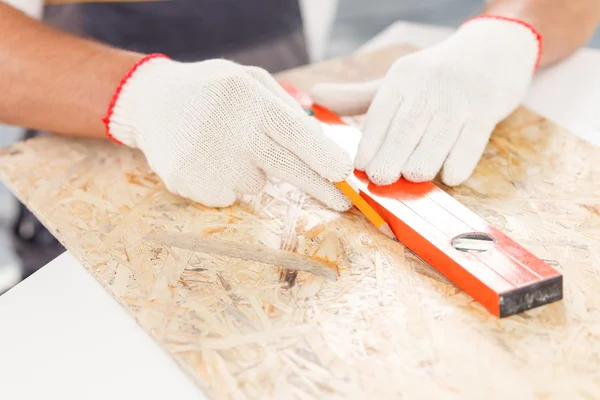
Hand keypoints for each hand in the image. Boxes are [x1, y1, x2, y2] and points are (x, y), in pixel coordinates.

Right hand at [104, 56, 352, 210]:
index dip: (324, 159)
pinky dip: (226, 183)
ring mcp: (207, 162)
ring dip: (251, 171)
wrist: (151, 102)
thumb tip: (320, 140)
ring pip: (255, 184)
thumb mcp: (248, 80)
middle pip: (286, 169)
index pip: (296, 135)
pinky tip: (207, 159)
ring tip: (223, 146)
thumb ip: (284, 105)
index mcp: (247, 99)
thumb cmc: (210, 91)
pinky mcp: (189, 185)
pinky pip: (228, 194)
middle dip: (319, 188)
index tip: (346, 176)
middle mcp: (229, 132)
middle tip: (342, 203)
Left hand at [310, 16, 540, 186]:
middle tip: (380, 179)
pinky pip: (471, 144)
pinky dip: (459, 164)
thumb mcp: (398, 79)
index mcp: (403, 78)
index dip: (369, 144)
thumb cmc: (436, 74)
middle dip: (390, 160)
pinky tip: (450, 177)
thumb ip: (358, 95)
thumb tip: (315, 95)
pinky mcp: (487, 110)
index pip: (380, 115)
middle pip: (405, 131)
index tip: (358, 168)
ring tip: (412, 177)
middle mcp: (429, 86)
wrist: (493, 48)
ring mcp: (459, 99)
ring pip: (435, 141)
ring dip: (421, 166)